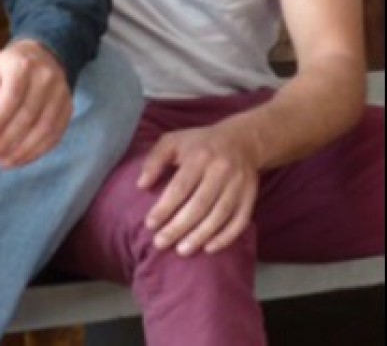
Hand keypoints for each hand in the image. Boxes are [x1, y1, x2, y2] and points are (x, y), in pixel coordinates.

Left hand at [0, 40, 72, 169]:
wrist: (46, 55)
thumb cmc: (14, 65)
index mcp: (23, 66)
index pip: (11, 97)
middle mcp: (45, 79)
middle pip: (27, 116)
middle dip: (7, 140)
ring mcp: (60, 95)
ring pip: (44, 129)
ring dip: (22, 150)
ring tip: (3, 162)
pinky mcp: (68, 108)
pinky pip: (55, 135)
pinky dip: (38, 151)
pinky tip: (21, 160)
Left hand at [138, 122, 259, 256]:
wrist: (241, 140)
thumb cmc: (199, 143)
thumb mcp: (172, 141)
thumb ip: (154, 160)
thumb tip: (141, 185)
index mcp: (200, 156)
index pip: (180, 187)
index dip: (165, 208)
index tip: (150, 224)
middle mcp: (221, 171)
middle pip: (199, 205)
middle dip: (178, 227)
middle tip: (161, 243)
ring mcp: (238, 185)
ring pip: (219, 216)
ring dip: (199, 236)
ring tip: (181, 250)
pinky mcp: (250, 197)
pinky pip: (239, 222)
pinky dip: (225, 237)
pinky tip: (209, 248)